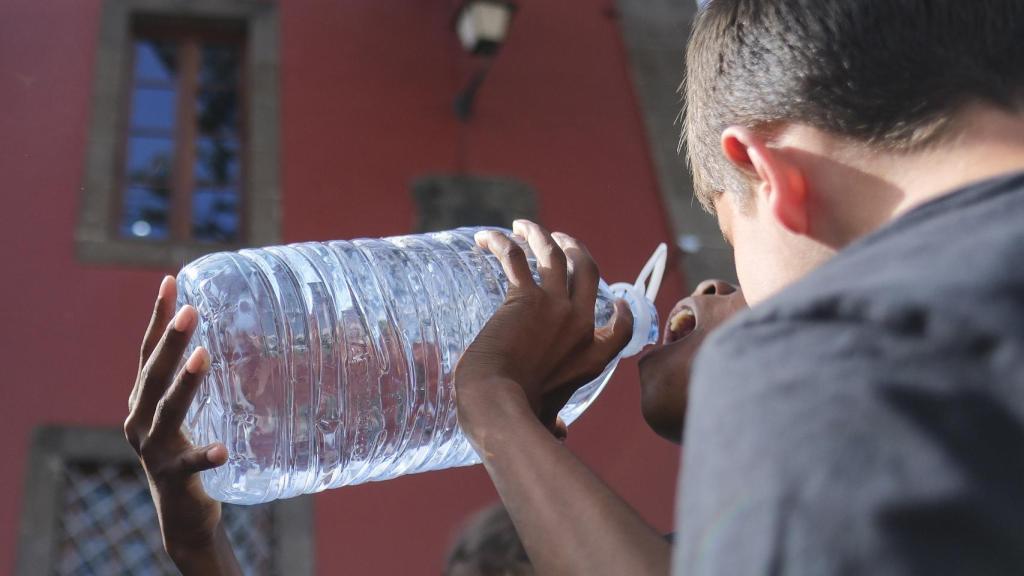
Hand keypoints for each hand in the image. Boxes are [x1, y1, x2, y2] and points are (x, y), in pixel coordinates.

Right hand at [124, 277, 239, 573]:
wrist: (182, 515)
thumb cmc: (186, 455)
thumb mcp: (186, 415)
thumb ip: (195, 384)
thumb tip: (230, 336)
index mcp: (142, 402)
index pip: (147, 352)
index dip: (158, 318)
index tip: (171, 281)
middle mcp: (139, 422)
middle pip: (154, 374)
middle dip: (171, 341)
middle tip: (193, 309)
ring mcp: (154, 451)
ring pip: (167, 412)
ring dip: (185, 383)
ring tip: (204, 355)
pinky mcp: (174, 478)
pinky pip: (190, 465)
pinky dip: (205, 456)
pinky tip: (223, 449)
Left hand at [454, 220, 633, 441]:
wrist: (498, 404)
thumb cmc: (518, 417)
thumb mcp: (548, 417)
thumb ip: (555, 423)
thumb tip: (559, 434)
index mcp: (593, 357)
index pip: (621, 326)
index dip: (622, 308)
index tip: (617, 296)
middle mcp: (581, 326)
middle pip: (588, 271)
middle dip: (577, 250)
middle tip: (562, 239)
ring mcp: (555, 308)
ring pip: (553, 254)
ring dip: (540, 234)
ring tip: (524, 225)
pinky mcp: (524, 298)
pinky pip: (516, 257)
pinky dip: (502, 242)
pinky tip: (486, 238)